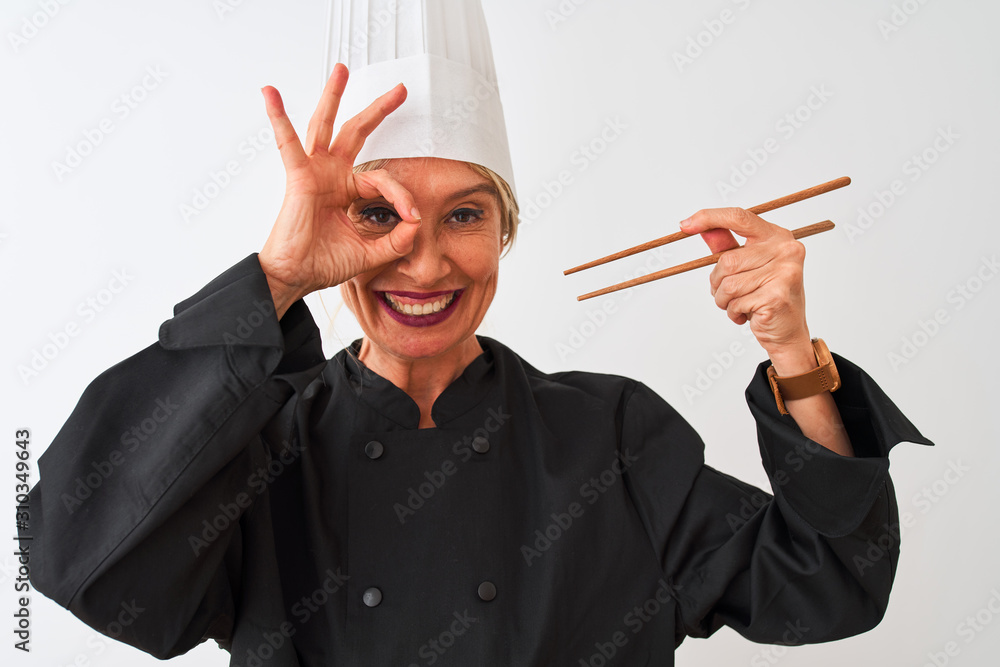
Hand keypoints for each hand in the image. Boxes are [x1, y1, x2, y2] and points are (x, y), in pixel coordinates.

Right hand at [258, 63, 421, 317]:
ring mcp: (314, 173)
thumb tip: (416, 223)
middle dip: (379, 110)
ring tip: (342, 69)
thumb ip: (397, 239)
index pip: (383, 179)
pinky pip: (287, 143)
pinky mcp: (298, 177)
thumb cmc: (325, 263)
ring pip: (326, 125)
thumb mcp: (372, 251)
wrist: (296, 277)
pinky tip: (270, 93)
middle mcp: (331, 176)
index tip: (412, 216)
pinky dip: (278, 117)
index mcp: (348, 190)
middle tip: (400, 90)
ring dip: (334, 96)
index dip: (402, 195)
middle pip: (356, 133)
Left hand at [679, 208, 813, 372]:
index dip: (709, 218)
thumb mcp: (745, 267)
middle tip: (729, 294)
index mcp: (778, 236)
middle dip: (718, 282)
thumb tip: (699, 225)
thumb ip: (725, 246)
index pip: (739, 217)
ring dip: (725, 300)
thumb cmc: (766, 297)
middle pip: (727, 261)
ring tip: (740, 304)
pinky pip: (736, 303)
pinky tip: (749, 314)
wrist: (787, 332)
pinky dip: (734, 313)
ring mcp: (785, 272)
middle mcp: (786, 250)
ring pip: (729, 284)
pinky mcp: (778, 296)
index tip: (684, 225)